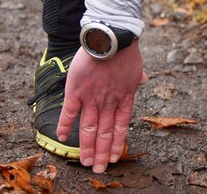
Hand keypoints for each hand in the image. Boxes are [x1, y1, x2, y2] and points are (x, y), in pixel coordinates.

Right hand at [58, 42, 146, 172]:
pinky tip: (62, 138)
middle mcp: (108, 103)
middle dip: (101, 153)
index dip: (116, 145)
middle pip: (104, 134)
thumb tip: (144, 79)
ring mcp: (92, 98)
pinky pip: (69, 113)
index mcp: (124, 99)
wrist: (110, 38)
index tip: (113, 159)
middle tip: (98, 169)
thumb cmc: (125, 51)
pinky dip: (64, 126)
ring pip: (89, 129)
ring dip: (86, 147)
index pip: (121, 128)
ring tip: (85, 162)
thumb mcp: (137, 67)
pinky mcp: (76, 91)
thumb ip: (137, 78)